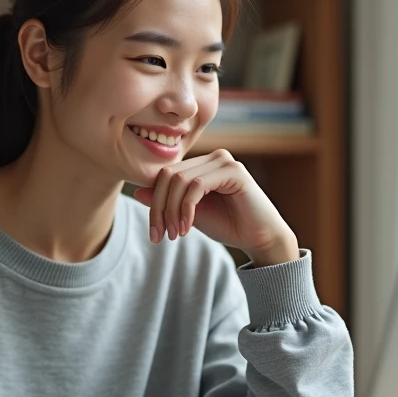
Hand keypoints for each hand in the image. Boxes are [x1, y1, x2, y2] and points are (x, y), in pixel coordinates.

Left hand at [132, 150, 298, 266]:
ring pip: (180, 181)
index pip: (165, 175)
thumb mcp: (189, 215)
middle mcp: (213, 158)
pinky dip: (186, 209)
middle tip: (160, 235)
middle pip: (168, 176)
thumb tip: (137, 192)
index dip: (155, 203)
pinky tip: (187, 227)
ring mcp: (224, 161)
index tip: (155, 233)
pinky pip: (197, 185)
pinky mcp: (234, 171)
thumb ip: (167, 202)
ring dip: (172, 211)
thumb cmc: (229, 225)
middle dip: (159, 208)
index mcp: (202, 165)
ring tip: (176, 234)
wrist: (260, 239)